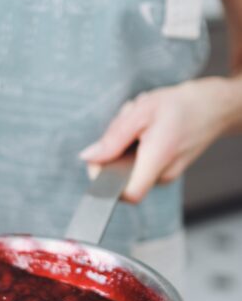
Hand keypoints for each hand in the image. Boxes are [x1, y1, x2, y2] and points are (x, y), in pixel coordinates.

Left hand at [79, 78, 233, 202]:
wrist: (213, 106)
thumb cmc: (179, 106)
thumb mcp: (141, 112)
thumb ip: (113, 138)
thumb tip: (88, 157)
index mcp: (158, 159)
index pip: (128, 194)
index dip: (106, 184)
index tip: (98, 161)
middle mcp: (163, 175)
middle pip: (121, 176)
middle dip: (113, 152)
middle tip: (124, 126)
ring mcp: (165, 175)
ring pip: (128, 168)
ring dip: (123, 146)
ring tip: (138, 125)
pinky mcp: (164, 171)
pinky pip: (138, 165)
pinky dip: (134, 147)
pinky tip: (144, 130)